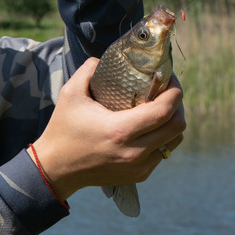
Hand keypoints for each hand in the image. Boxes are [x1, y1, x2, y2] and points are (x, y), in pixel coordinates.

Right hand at [29, 58, 185, 200]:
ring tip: (162, 108)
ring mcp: (138, 166)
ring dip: (173, 123)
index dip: (174, 91)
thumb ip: (88, 70)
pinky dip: (163, 138)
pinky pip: (163, 153)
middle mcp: (134, 152)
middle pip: (177, 127)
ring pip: (174, 142)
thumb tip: (104, 59)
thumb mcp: (70, 94)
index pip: (164, 110)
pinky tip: (151, 127)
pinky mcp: (138, 175)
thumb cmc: (62, 129)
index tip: (169, 78)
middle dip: (178, 105)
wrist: (56, 168)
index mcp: (120, 130)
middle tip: (167, 91)